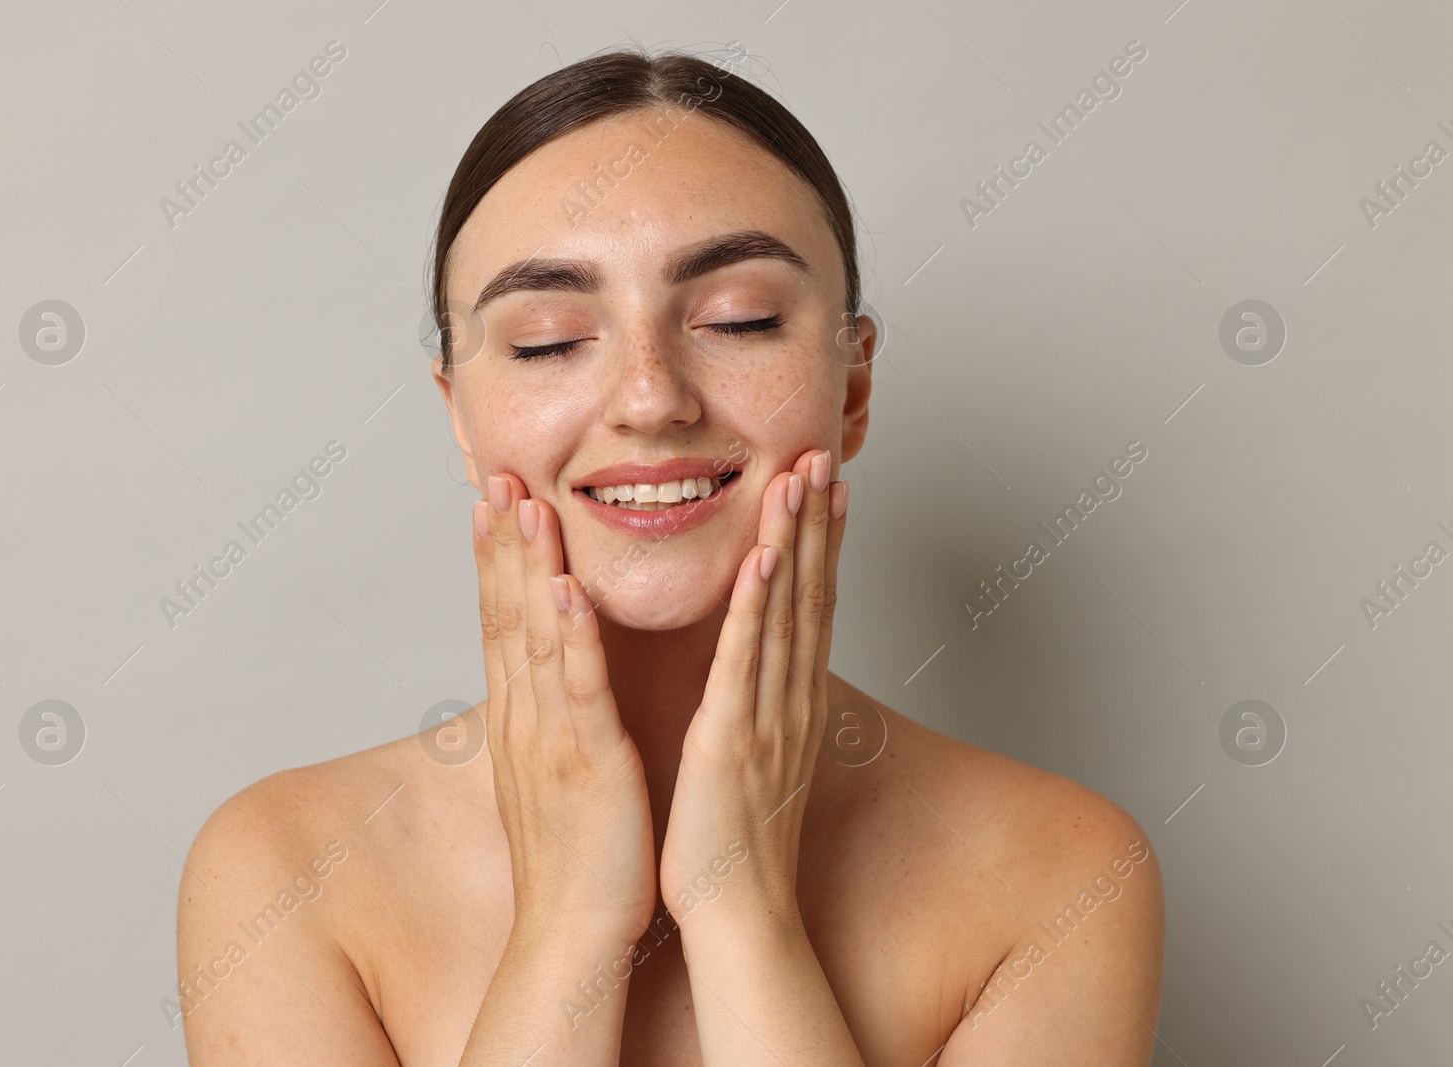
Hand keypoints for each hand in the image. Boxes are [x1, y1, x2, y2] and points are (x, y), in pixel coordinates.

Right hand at [473, 473, 657, 944]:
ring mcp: (551, 738)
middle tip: (495, 474)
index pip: (502, 621)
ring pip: (535, 638)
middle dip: (501, 541)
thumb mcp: (555, 769)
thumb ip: (550, 715)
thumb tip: (548, 677)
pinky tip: (564, 590)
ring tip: (524, 504)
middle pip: (506, 614)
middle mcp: (526, 719)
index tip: (492, 498)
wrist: (573, 935)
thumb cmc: (575, 854)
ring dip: (529, 567)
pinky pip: (578, 691)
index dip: (494, 558)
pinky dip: (570, 638)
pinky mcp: (589, 763)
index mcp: (524, 719)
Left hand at [660, 449, 848, 931]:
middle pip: (811, 593)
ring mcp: (767, 716)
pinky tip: (763, 557)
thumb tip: (763, 674)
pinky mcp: (732, 739)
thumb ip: (761, 708)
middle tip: (823, 452)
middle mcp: (791, 700)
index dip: (821, 540)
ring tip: (801, 476)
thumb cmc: (739, 846)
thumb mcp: (757, 759)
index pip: (811, 605)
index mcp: (790, 703)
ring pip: (786, 612)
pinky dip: (756, 606)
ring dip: (794, 541)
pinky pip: (746, 662)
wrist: (737, 914)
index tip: (826, 484)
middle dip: (816, 520)